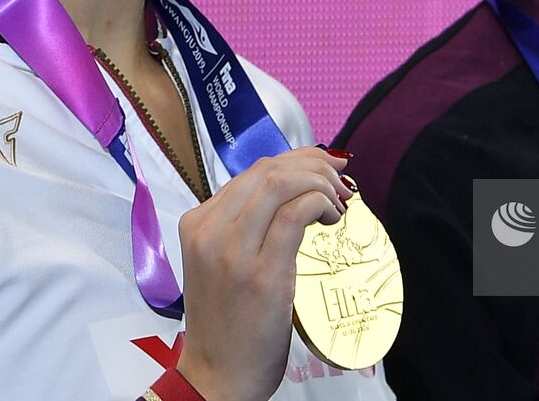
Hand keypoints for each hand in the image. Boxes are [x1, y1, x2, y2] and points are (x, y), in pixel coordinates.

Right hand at [175, 147, 352, 400]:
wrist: (216, 377)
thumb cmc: (227, 323)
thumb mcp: (223, 263)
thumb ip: (246, 226)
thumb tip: (295, 189)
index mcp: (197, 224)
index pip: (254, 171)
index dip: (298, 161)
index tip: (326, 169)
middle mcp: (209, 231)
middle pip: (268, 170)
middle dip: (314, 165)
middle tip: (341, 181)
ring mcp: (233, 252)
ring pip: (281, 184)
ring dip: (320, 182)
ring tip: (339, 201)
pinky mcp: (261, 274)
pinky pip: (295, 214)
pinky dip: (321, 203)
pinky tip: (332, 218)